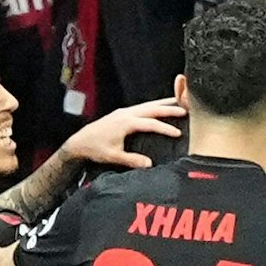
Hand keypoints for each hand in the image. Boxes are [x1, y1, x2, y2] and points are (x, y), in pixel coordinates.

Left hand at [59, 97, 186, 166]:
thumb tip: (149, 164)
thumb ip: (131, 160)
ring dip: (163, 103)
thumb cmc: (95, 149)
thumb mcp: (113, 156)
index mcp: (125, 123)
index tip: (178, 133)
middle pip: (151, 108)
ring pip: (147, 105)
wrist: (80, 142)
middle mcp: (125, 114)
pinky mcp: (122, 113)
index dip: (165, 128)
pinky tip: (160, 107)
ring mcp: (123, 112)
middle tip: (186, 109)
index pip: (150, 124)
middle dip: (169, 108)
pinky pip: (142, 107)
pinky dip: (154, 106)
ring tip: (178, 101)